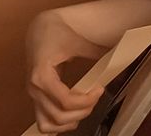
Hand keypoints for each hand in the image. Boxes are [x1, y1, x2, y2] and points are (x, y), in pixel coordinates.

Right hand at [25, 10, 107, 133]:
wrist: (41, 26)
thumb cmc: (57, 31)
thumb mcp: (78, 41)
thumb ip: (96, 54)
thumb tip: (117, 63)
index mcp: (41, 75)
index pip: (65, 101)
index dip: (86, 100)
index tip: (100, 89)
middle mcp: (34, 88)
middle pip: (58, 116)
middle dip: (82, 111)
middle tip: (95, 97)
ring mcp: (33, 94)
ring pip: (47, 124)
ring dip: (68, 122)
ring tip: (84, 109)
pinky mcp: (36, 96)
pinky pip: (42, 121)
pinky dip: (56, 125)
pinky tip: (71, 119)